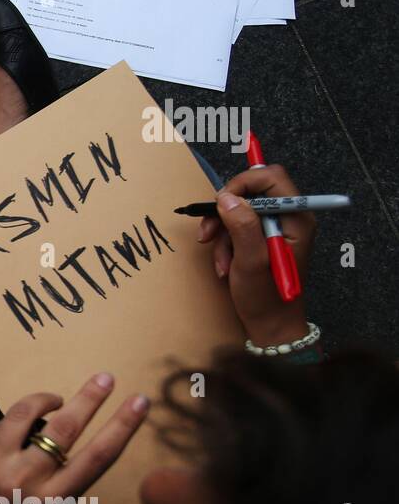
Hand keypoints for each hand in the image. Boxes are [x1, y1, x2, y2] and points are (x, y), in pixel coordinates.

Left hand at [0, 374, 148, 503]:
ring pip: (26, 414)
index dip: (123, 425)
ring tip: (55, 398)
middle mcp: (28, 481)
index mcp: (56, 502)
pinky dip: (14, 423)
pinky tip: (18, 429)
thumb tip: (69, 443)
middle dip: (90, 397)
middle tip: (104, 378)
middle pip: (66, 427)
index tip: (139, 402)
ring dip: (46, 399)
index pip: (99, 456)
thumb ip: (64, 484)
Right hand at [198, 165, 314, 345]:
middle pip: (252, 193)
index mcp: (296, 218)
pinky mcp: (263, 239)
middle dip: (226, 212)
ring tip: (220, 260)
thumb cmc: (266, 297)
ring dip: (222, 233)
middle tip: (208, 233)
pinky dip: (225, 244)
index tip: (220, 202)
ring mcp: (276, 228)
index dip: (243, 183)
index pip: (271, 177)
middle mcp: (289, 218)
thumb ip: (242, 225)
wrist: (270, 326)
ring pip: (239, 211)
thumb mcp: (251, 261)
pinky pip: (237, 228)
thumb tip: (226, 197)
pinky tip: (225, 265)